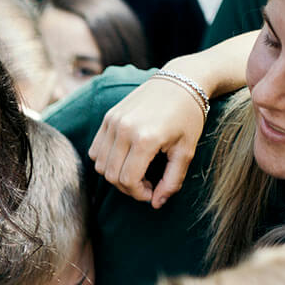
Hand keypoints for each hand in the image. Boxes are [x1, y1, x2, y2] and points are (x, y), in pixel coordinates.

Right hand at [88, 73, 203, 207]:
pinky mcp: (108, 117)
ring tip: (135, 171)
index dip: (139, 194)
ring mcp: (112, 122)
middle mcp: (124, 130)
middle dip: (127, 187)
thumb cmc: (188, 116)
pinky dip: (106, 160)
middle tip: (146, 185)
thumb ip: (172, 181)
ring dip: (115, 174)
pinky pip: (95, 149)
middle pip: (111, 175)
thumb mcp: (186, 151)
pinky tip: (125, 157)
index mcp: (145, 139)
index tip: (152, 193)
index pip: (128, 181)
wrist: (181, 80)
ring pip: (99, 165)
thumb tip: (156, 204)